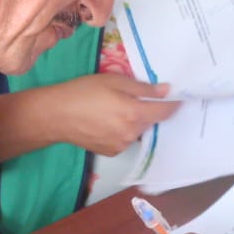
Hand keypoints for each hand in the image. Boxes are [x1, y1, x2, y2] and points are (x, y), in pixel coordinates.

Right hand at [53, 75, 179, 155]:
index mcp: (134, 113)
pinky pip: (125, 139)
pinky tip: (107, 121)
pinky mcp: (111, 152)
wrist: (56, 116)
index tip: (177, 97)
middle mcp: (132, 133)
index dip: (173, 103)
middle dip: (148, 110)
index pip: (165, 111)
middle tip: (134, 97)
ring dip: (134, 121)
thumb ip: (143, 88)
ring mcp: (121, 145)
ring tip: (115, 109)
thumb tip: (166, 91)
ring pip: (138, 130)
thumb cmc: (83, 92)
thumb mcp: (114, 81)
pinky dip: (123, 130)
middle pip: (151, 121)